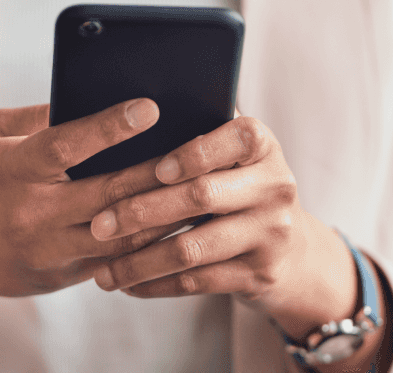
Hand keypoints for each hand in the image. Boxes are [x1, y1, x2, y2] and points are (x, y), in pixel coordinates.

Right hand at [0, 99, 188, 372]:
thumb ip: (38, 121)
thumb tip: (92, 101)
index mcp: (11, 169)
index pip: (65, 145)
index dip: (109, 127)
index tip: (149, 107)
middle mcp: (30, 213)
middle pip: (107, 195)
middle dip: (157, 174)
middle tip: (199, 151)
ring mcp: (45, 250)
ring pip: (120, 236)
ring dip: (164, 214)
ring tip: (201, 188)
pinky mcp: (58, 276)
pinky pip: (113, 260)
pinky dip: (146, 243)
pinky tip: (177, 222)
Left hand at [87, 116, 358, 337]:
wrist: (293, 252)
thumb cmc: (240, 188)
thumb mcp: (235, 156)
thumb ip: (200, 130)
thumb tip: (132, 108)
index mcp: (264, 147)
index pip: (237, 138)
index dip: (195, 154)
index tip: (156, 169)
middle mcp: (274, 187)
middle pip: (201, 196)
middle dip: (142, 211)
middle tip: (98, 225)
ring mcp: (270, 234)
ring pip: (192, 249)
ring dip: (140, 261)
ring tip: (102, 270)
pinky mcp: (259, 274)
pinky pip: (197, 282)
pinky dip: (156, 285)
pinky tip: (128, 285)